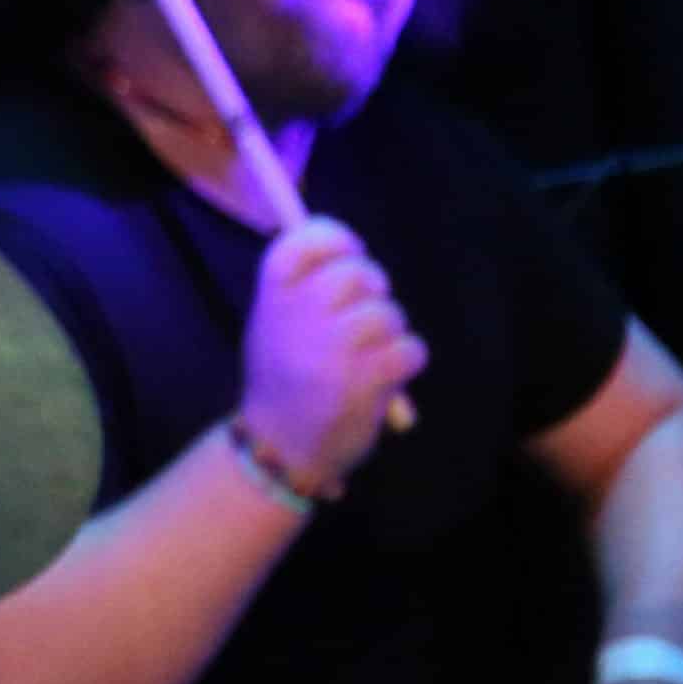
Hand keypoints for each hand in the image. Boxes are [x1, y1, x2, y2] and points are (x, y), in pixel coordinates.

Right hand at [237, 213, 427, 493]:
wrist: (281, 446)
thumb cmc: (283, 378)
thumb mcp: (272, 323)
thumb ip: (303, 286)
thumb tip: (352, 252)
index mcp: (271, 296)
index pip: (304, 239)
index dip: (336, 237)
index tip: (349, 251)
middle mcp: (299, 316)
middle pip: (359, 272)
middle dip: (374, 290)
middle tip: (365, 316)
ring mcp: (331, 349)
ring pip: (389, 313)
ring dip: (391, 332)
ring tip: (371, 354)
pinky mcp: (364, 381)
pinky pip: (410, 348)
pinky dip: (408, 360)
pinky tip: (388, 375)